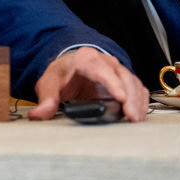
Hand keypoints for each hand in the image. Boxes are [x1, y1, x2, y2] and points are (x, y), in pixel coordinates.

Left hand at [30, 47, 149, 121]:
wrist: (69, 67)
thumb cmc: (61, 74)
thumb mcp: (48, 83)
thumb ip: (46, 99)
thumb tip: (39, 114)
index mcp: (86, 59)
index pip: (103, 70)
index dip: (113, 84)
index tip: (121, 98)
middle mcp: (106, 62)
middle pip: (123, 77)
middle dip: (130, 97)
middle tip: (131, 117)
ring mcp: (117, 71)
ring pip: (134, 83)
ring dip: (138, 101)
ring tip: (136, 120)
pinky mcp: (123, 82)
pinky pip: (137, 89)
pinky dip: (140, 102)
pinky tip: (138, 115)